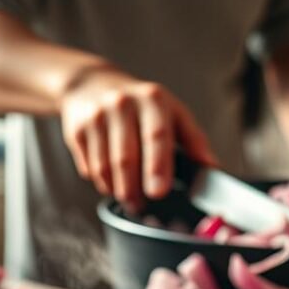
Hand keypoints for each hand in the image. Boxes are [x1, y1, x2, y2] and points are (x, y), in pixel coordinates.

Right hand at [59, 66, 216, 209]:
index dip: (157, 166)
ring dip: (118, 190)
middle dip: (134, 188)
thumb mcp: (172, 113)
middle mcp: (123, 103)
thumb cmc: (141, 106)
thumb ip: (194, 140)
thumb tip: (211, 169)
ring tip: (129, 197)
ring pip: (105, 168)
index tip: (158, 192)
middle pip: (126, 157)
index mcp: (153, 98)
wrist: (91, 84)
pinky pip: (90, 169)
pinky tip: (112, 181)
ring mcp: (97, 116)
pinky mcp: (76, 130)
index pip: (156, 135)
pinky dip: (103, 183)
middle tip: (141, 204)